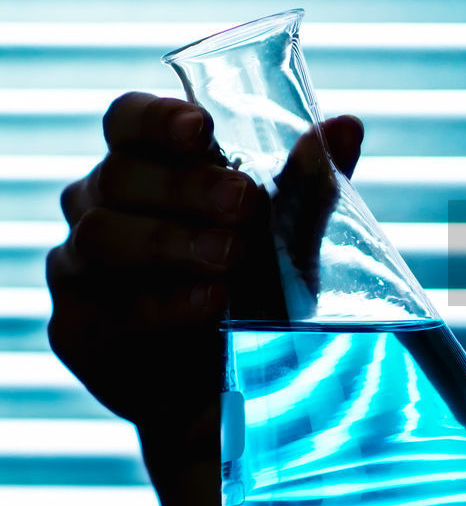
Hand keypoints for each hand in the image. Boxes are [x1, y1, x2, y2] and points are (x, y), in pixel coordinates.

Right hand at [46, 91, 363, 450]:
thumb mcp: (291, 234)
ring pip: (104, 236)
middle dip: (185, 187)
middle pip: (118, 175)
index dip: (157, 119)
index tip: (200, 128)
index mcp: (144, 166)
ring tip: (232, 256)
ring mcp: (78, 265)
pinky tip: (209, 303)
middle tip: (244, 202)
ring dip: (173, 243)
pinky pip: (111, 308)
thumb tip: (347, 126)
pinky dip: (165, 304)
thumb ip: (311, 182)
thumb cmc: (256, 288)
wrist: (233, 387)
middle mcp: (99, 206)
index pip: (128, 120)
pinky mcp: (79, 327)